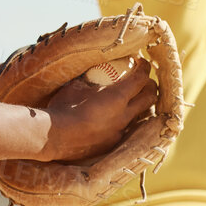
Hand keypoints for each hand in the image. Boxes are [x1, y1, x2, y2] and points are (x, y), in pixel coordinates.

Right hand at [37, 64, 156, 161]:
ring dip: (140, 106)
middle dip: (150, 86)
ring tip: (133, 100)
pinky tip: (114, 119)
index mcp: (117, 97)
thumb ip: (87, 80)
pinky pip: (125, 129)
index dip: (144, 67)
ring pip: (141, 116)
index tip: (141, 62)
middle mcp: (124, 115)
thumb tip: (89, 73)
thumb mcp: (75, 86)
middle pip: (150, 97)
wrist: (55, 137)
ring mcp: (120, 131)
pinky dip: (124, 121)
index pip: (140, 78)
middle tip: (143, 80)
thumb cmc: (64, 108)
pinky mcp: (113, 143)